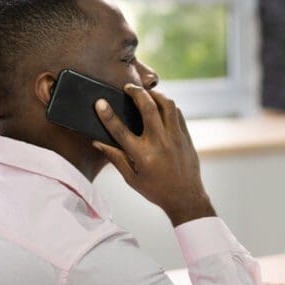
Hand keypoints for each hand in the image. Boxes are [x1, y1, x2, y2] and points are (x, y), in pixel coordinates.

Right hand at [93, 84, 214, 225]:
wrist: (186, 198)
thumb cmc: (156, 190)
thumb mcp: (131, 178)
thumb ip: (115, 158)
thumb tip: (97, 142)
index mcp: (143, 156)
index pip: (120, 131)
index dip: (107, 115)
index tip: (100, 102)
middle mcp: (160, 144)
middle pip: (148, 108)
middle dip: (136, 92)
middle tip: (128, 87)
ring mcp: (175, 138)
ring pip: (167, 105)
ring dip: (155, 94)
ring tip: (145, 92)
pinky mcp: (186, 137)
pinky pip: (177, 113)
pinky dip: (168, 105)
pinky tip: (160, 104)